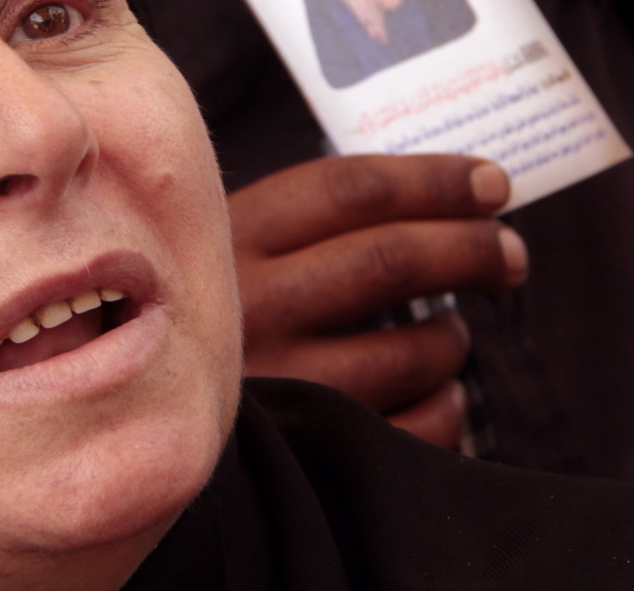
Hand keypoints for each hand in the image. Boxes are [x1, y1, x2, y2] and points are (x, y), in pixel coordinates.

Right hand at [231, 154, 526, 449]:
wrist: (126, 417)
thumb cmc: (202, 316)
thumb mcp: (223, 249)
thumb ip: (302, 223)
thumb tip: (440, 196)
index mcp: (231, 240)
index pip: (352, 190)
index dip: (436, 181)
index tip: (492, 183)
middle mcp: (249, 308)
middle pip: (390, 259)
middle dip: (470, 248)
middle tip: (507, 251)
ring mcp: (276, 384)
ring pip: (409, 351)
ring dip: (451, 338)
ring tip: (450, 333)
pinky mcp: (299, 451)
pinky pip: (412, 430)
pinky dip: (443, 407)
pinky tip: (436, 393)